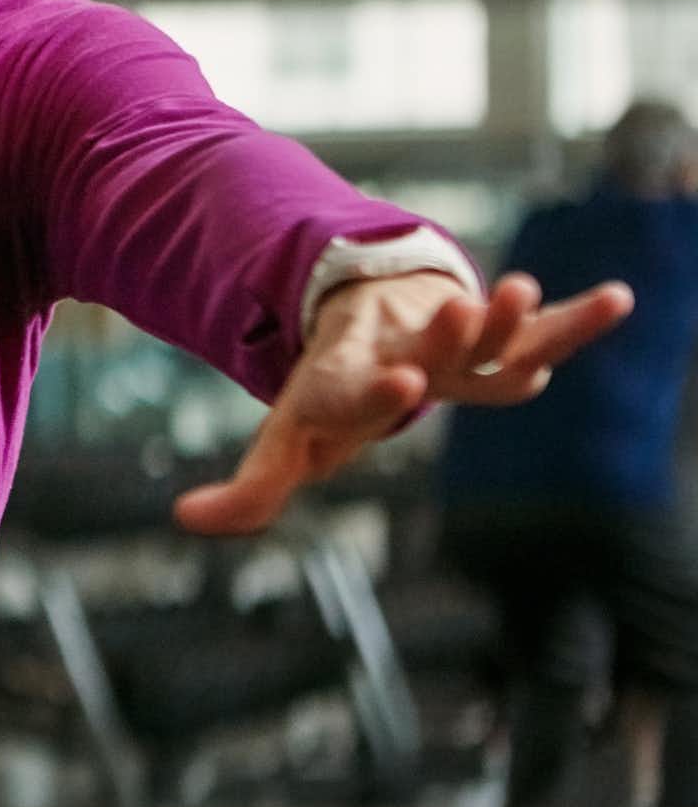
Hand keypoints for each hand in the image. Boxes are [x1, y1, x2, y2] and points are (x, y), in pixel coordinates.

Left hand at [175, 268, 632, 536]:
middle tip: (464, 306)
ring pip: (487, 337)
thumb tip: (186, 518)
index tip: (402, 380)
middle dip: (448, 334)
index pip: (358, 387)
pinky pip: (539, 332)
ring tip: (526, 288)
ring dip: (509, 318)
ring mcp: (452, 345)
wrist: (363, 324)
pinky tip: (621, 298)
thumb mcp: (288, 441)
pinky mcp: (491, 339)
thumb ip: (249, 487)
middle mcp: (403, 356)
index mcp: (348, 383)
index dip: (377, 386)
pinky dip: (577, 321)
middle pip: (428, 347)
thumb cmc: (329, 396)